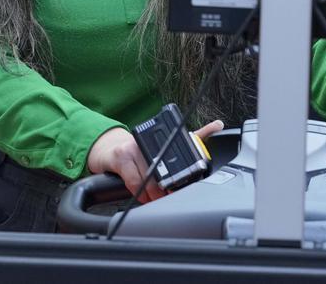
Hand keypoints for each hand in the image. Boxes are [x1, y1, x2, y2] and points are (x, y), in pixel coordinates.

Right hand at [86, 120, 222, 203]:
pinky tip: (144, 198)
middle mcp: (146, 142)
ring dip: (153, 195)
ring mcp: (132, 148)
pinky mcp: (120, 158)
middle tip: (170, 199)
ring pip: (147, 179)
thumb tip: (218, 124)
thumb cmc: (139, 149)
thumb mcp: (164, 142)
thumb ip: (194, 134)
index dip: (180, 175)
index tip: (183, 188)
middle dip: (166, 190)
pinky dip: (140, 194)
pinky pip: (133, 182)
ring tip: (156, 200)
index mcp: (161, 139)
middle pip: (161, 172)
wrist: (108, 149)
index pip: (176, 156)